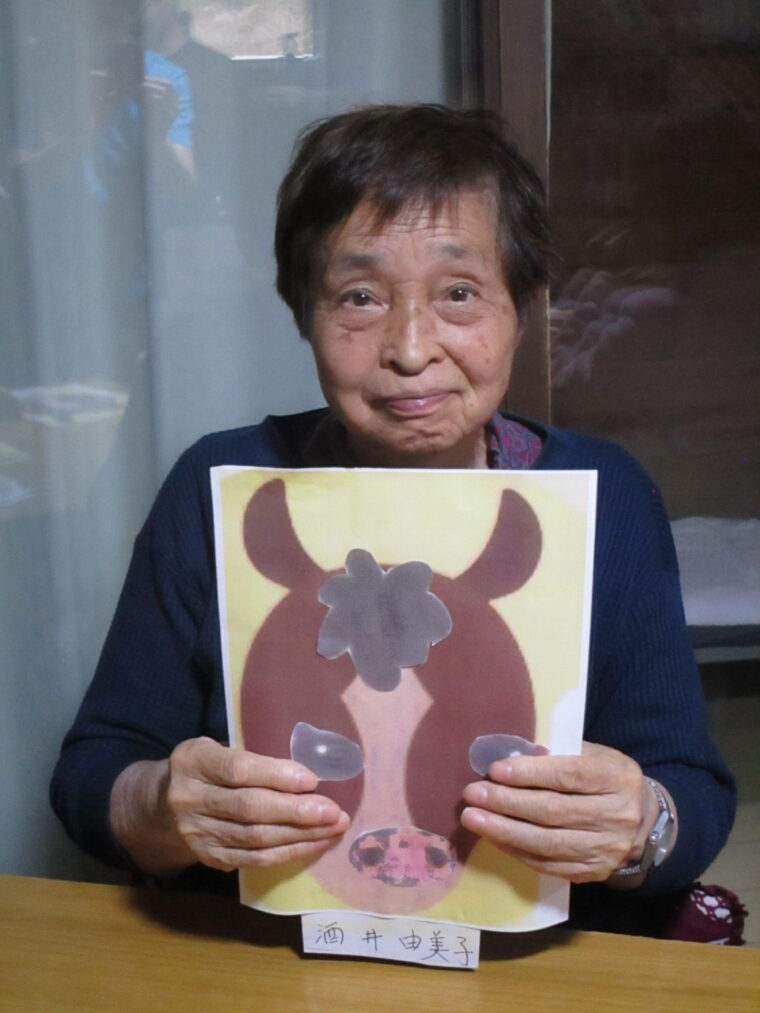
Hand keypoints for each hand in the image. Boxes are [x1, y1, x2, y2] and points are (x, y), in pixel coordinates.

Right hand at [111, 737, 348, 874]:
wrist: (158, 806)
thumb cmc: (202, 768)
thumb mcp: (214, 748)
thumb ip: (250, 756)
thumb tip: (306, 768)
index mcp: (194, 761)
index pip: (238, 769)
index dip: (276, 775)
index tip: (312, 779)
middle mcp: (190, 798)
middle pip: (250, 808)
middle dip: (297, 812)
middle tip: (334, 811)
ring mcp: (198, 833)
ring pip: (255, 838)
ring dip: (300, 836)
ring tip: (333, 828)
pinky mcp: (208, 857)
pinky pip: (253, 859)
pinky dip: (287, 853)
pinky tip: (313, 844)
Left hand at [460, 741, 658, 882]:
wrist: (646, 824)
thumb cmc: (608, 780)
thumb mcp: (595, 756)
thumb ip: (559, 755)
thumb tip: (512, 755)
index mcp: (617, 778)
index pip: (569, 775)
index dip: (529, 773)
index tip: (495, 770)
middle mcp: (616, 816)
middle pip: (554, 811)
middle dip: (507, 803)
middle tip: (472, 794)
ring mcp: (606, 849)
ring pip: (548, 843)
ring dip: (504, 831)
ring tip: (472, 818)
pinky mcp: (592, 872)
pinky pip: (548, 864)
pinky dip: (516, 850)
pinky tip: (494, 837)